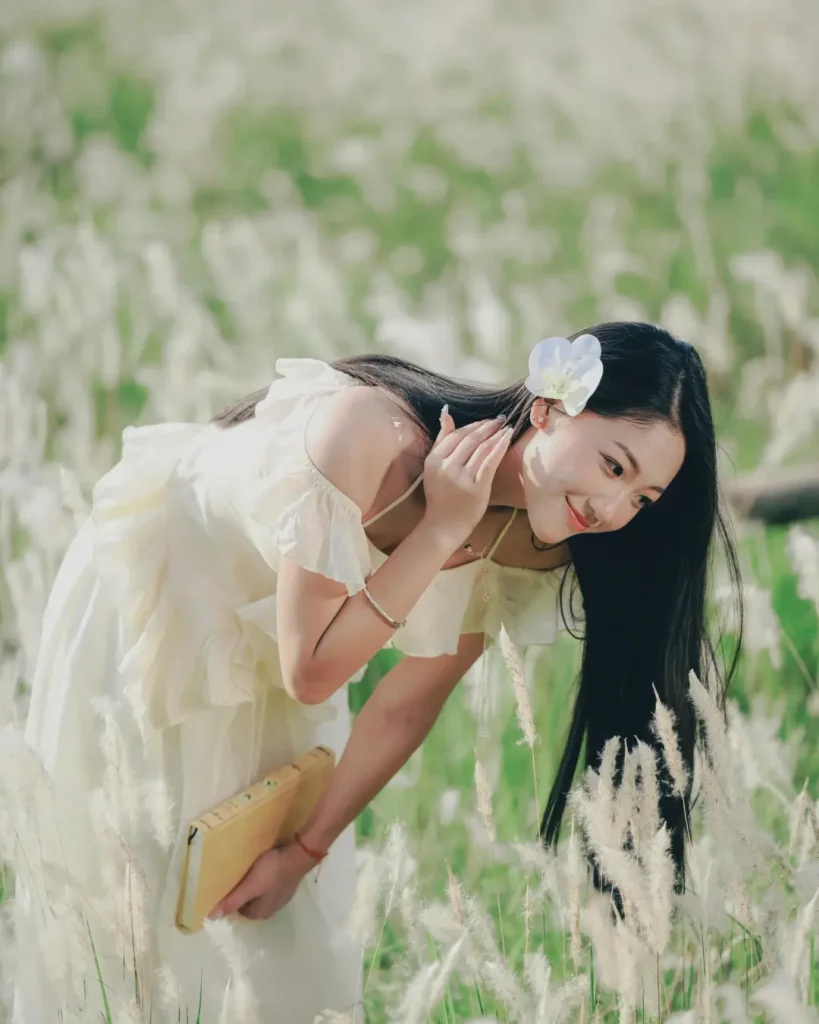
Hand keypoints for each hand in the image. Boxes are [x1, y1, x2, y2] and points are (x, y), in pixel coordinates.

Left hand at [207, 843, 314, 921]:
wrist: (299, 855)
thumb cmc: (272, 871)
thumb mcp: (250, 886)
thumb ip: (232, 901)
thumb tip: (211, 917)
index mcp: (259, 913)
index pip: (237, 910)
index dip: (231, 897)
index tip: (226, 883)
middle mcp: (270, 909)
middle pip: (248, 902)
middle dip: (241, 890)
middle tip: (234, 875)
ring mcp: (280, 897)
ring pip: (258, 893)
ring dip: (252, 884)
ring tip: (246, 870)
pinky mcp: (285, 884)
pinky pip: (268, 884)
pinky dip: (263, 878)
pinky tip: (262, 867)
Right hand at [422, 409, 512, 542]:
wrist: (444, 525)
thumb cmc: (440, 497)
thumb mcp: (434, 467)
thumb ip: (441, 440)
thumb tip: (446, 413)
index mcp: (434, 460)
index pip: (456, 435)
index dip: (474, 425)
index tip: (487, 421)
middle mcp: (446, 466)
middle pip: (470, 439)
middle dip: (487, 427)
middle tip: (500, 419)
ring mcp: (461, 478)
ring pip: (481, 449)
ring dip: (496, 435)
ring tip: (506, 427)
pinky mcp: (476, 488)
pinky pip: (490, 462)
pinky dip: (499, 448)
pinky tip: (507, 438)